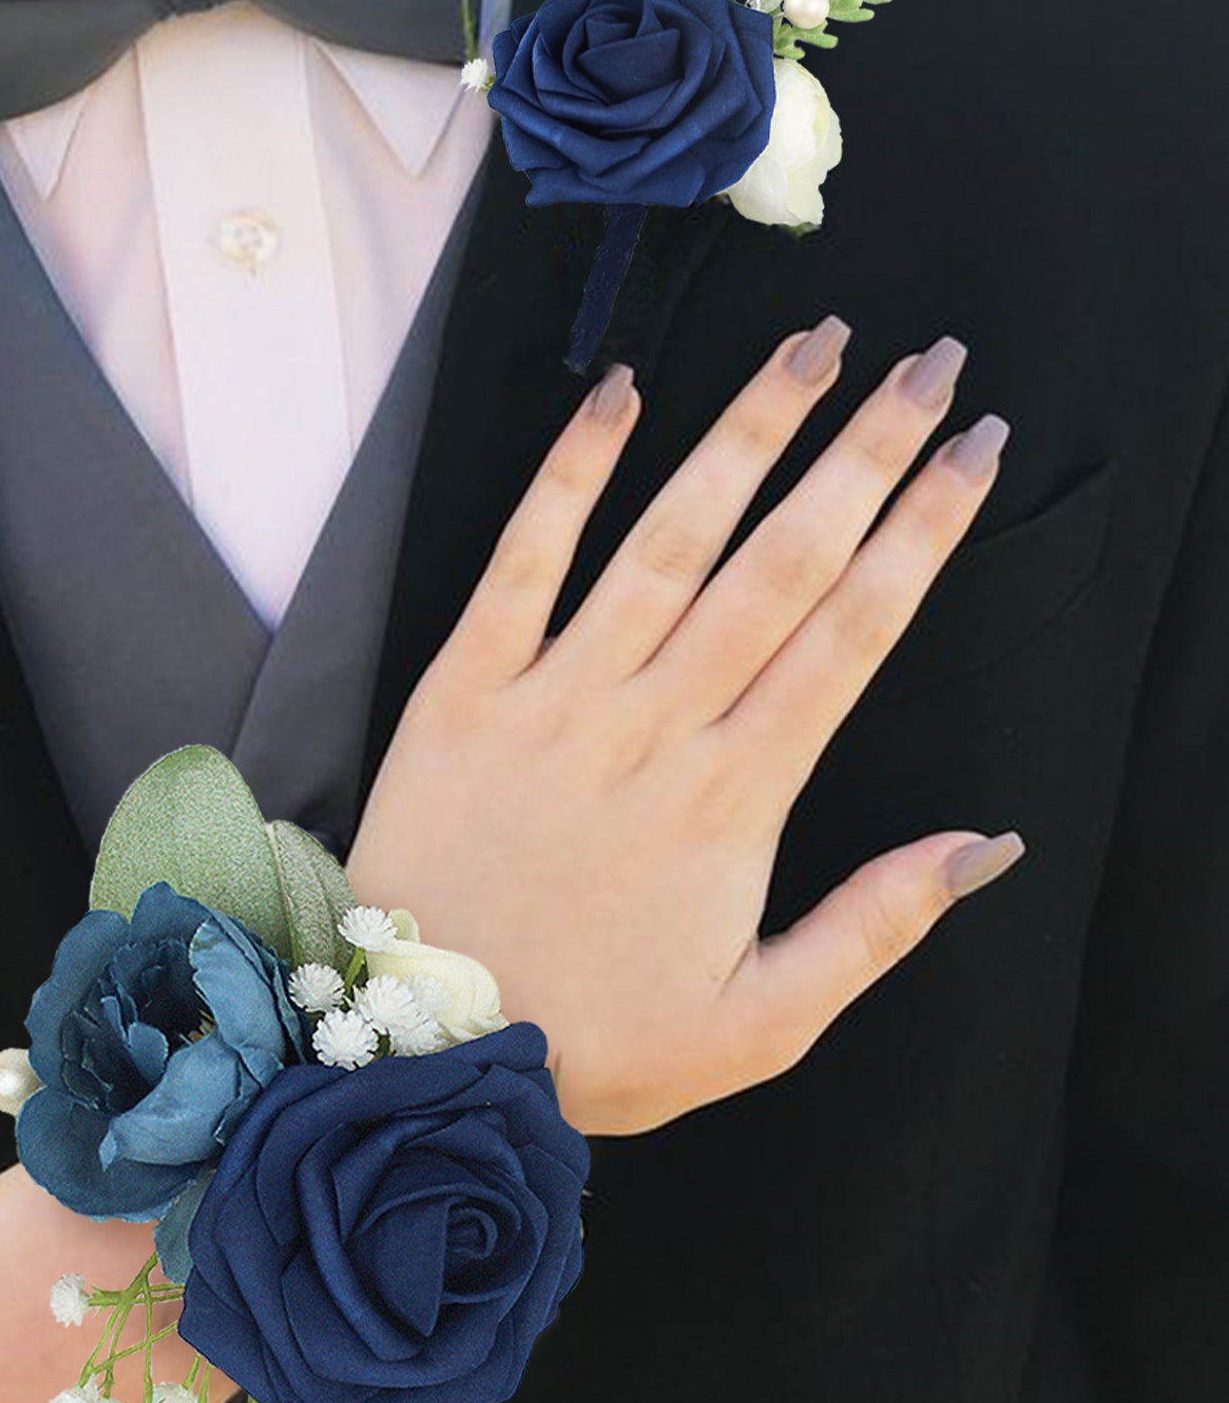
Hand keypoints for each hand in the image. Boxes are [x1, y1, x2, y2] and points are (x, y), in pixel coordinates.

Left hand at [347, 318, 1023, 1134]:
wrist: (417, 1056)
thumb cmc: (591, 1041)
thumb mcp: (758, 1026)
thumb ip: (873, 929)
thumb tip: (986, 845)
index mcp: (736, 800)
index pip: (853, 635)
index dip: (922, 535)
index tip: (972, 453)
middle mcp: (656, 727)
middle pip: (783, 565)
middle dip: (864, 455)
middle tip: (927, 365)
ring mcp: (557, 697)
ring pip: (669, 539)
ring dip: (747, 435)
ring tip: (813, 346)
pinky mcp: (465, 687)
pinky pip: (523, 560)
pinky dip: (570, 474)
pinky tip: (619, 393)